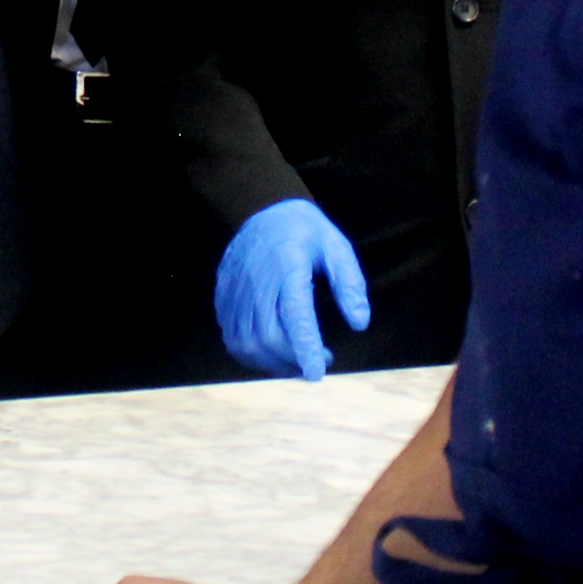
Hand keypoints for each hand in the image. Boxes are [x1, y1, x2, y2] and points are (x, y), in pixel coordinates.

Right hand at [216, 199, 369, 381]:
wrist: (261, 208)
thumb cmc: (305, 232)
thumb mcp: (336, 247)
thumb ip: (349, 283)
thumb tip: (360, 323)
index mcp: (288, 265)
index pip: (294, 314)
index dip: (304, 348)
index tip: (318, 374)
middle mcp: (256, 280)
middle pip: (267, 336)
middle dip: (293, 361)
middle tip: (320, 362)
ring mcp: (234, 289)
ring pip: (246, 343)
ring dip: (273, 364)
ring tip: (298, 362)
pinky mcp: (223, 297)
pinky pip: (231, 338)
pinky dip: (252, 356)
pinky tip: (273, 353)